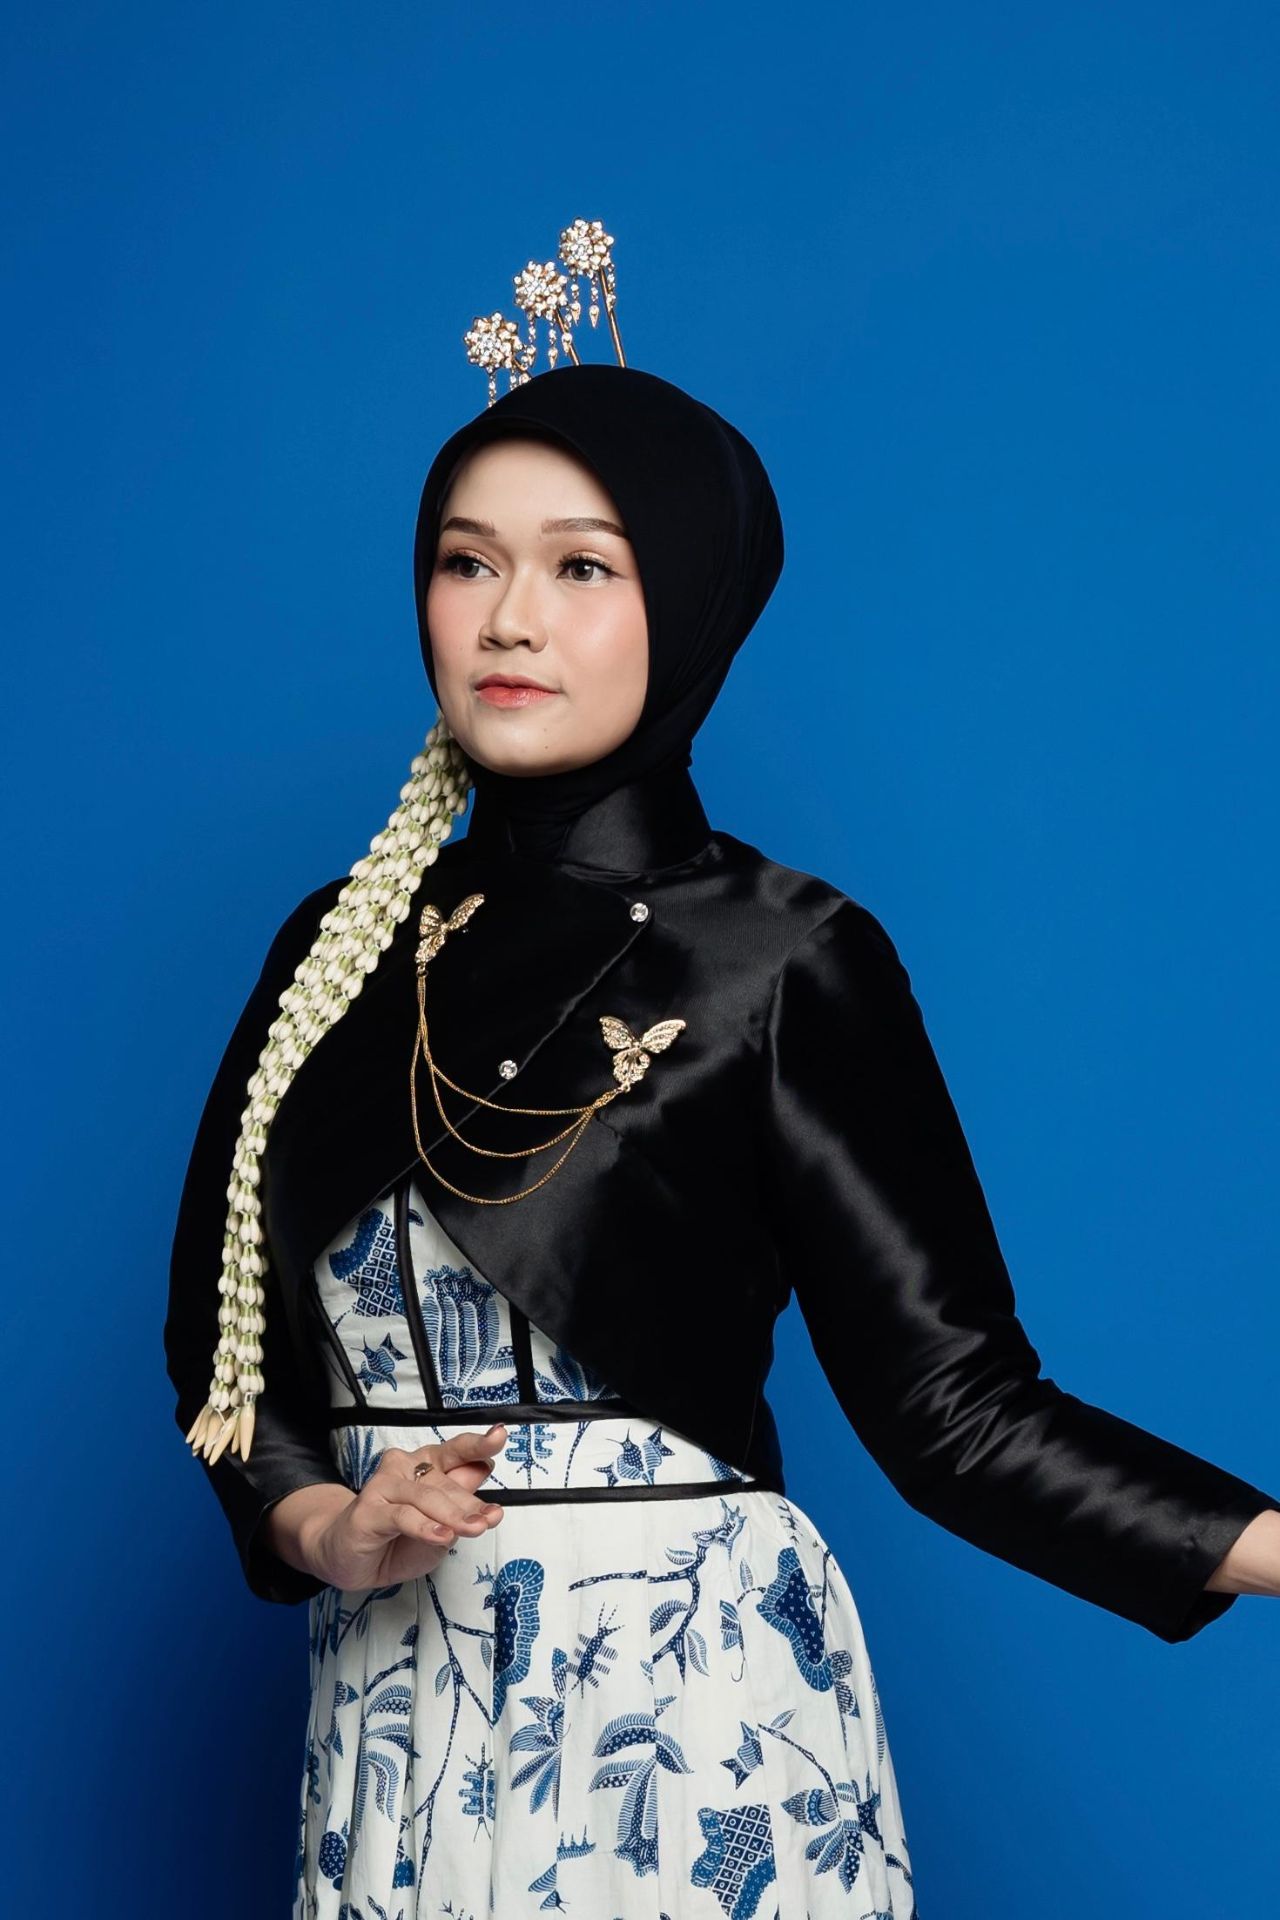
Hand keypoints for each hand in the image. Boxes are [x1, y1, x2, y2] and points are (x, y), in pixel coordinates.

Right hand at [306, 1423, 508, 1589]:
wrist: (347, 1558)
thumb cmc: (397, 1540)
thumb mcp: (440, 1525)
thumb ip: (460, 1503)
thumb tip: (483, 1471)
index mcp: (427, 1466)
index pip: (457, 1451)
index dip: (479, 1445)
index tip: (499, 1437)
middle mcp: (405, 1467)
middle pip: (447, 1482)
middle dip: (471, 1503)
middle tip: (490, 1519)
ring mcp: (385, 1486)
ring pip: (427, 1497)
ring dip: (454, 1515)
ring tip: (473, 1529)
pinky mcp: (369, 1510)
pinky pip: (403, 1516)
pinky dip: (425, 1527)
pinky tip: (441, 1535)